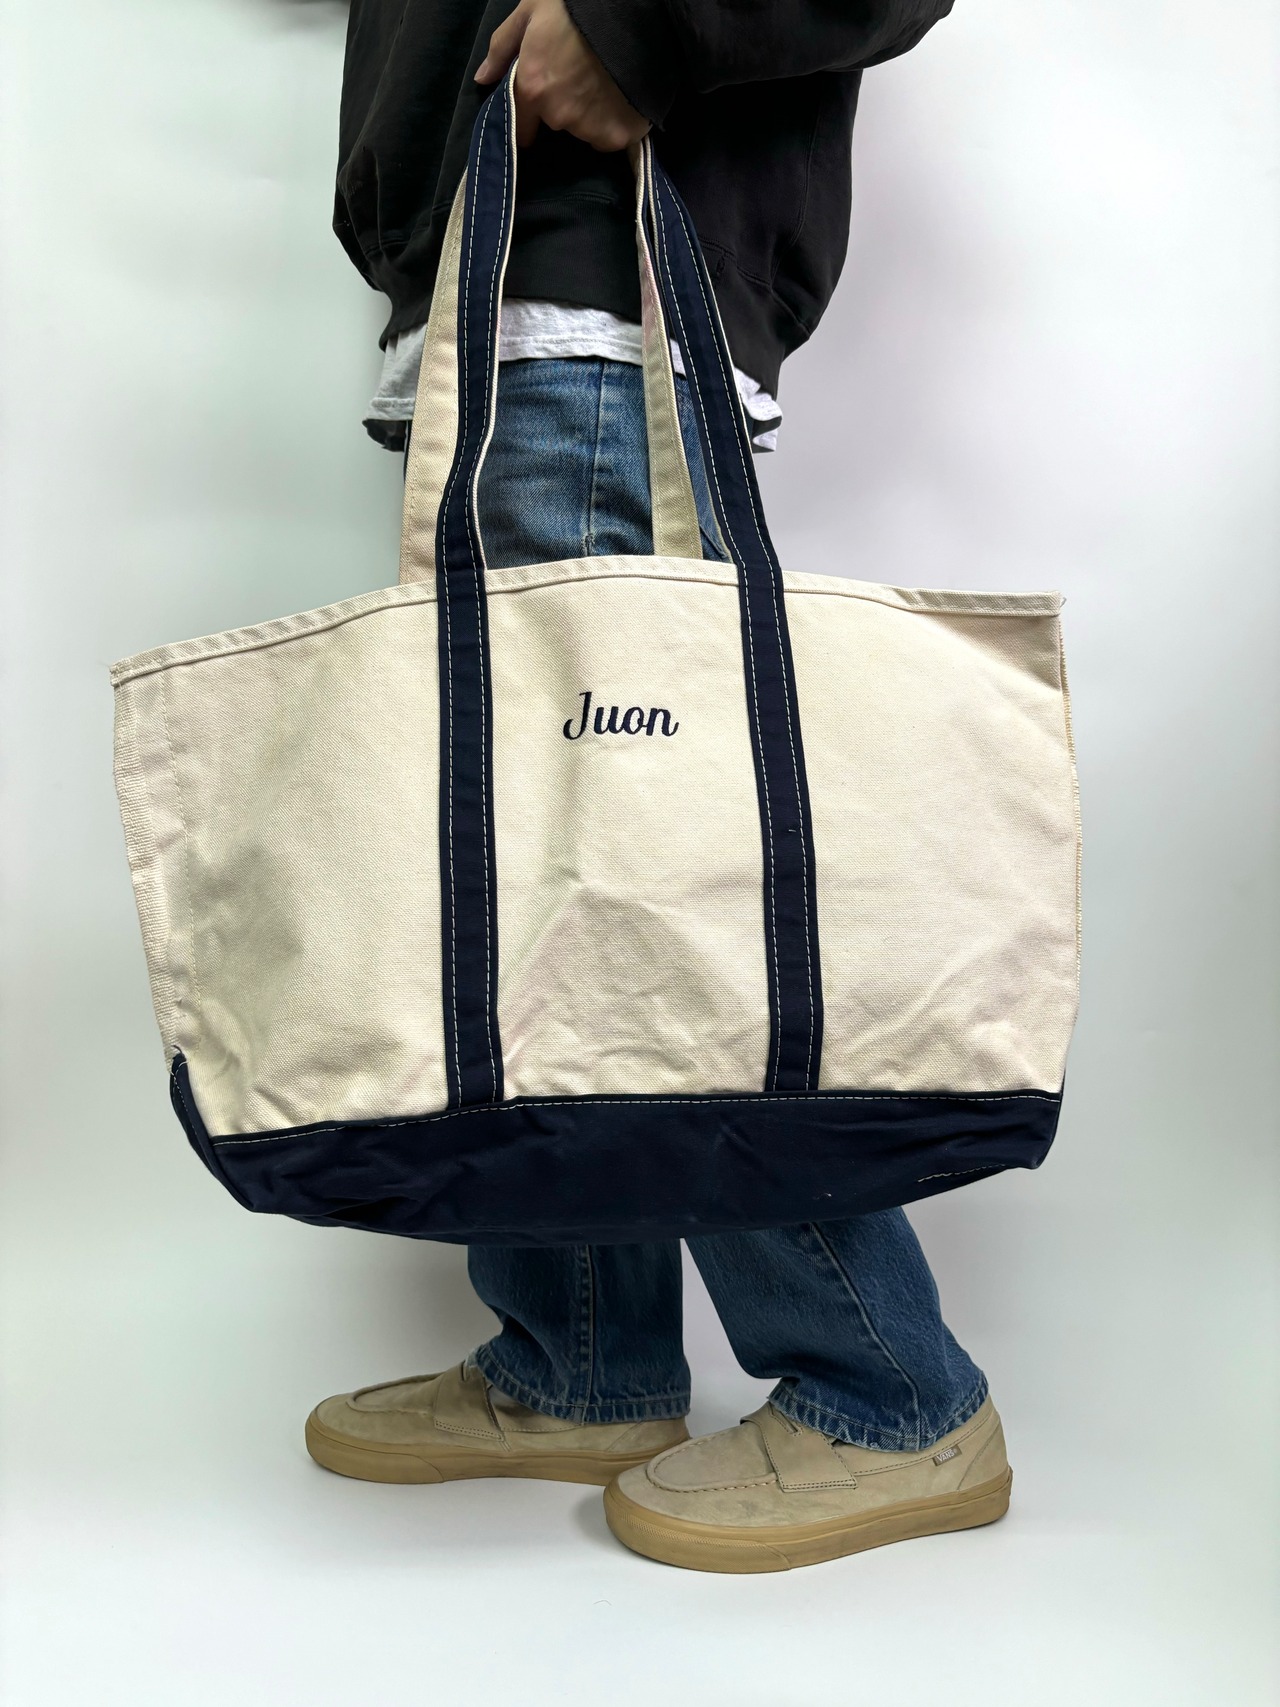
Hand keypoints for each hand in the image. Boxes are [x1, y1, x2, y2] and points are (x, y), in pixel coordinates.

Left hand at [475, 0, 650, 151]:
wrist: (633, 8)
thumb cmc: (575, 6)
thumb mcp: (530, 12)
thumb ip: (502, 49)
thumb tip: (482, 79)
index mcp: (533, 89)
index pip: (522, 130)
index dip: (530, 118)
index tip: (541, 106)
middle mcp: (560, 116)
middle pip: (559, 124)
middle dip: (566, 105)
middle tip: (581, 73)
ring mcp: (593, 128)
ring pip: (588, 130)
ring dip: (593, 113)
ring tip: (606, 81)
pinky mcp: (622, 134)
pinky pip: (614, 136)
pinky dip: (618, 121)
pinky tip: (624, 96)